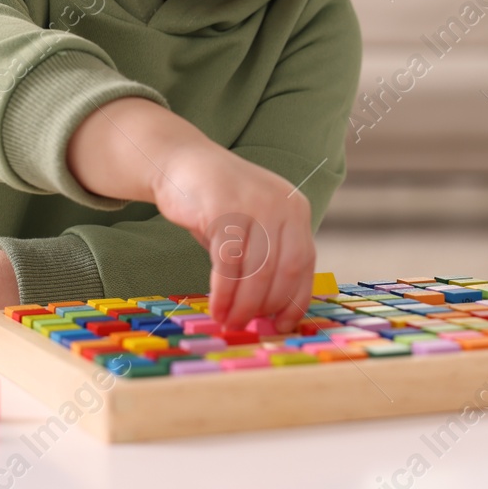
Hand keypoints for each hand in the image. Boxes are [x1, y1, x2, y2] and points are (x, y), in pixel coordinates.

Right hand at [148, 143, 315, 332]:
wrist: (182, 162)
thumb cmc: (219, 204)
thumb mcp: (255, 226)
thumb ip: (268, 258)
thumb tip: (272, 313)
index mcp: (296, 209)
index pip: (305, 263)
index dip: (295, 299)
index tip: (282, 325)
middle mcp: (281, 204)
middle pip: (284, 270)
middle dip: (266, 306)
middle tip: (248, 325)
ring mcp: (254, 204)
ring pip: (256, 270)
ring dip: (243, 305)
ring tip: (229, 322)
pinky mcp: (224, 209)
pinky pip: (228, 264)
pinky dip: (223, 293)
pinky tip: (216, 307)